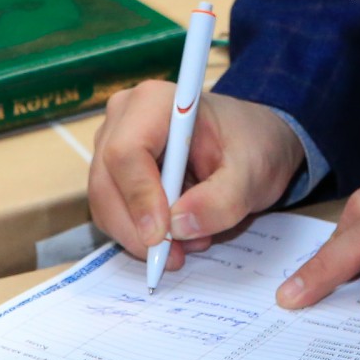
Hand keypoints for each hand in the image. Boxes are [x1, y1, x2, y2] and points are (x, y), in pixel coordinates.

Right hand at [88, 84, 306, 268]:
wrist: (251, 141)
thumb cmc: (251, 144)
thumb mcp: (253, 173)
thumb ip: (222, 200)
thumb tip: (179, 226)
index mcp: (155, 102)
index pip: (126, 152)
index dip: (139, 197)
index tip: (162, 236)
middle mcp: (124, 118)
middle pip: (106, 183)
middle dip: (136, 229)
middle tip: (175, 257)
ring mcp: (113, 144)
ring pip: (105, 204)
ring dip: (139, 235)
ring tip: (189, 243)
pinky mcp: (115, 172)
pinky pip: (113, 212)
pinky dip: (140, 233)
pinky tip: (178, 236)